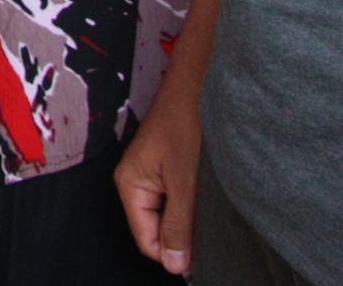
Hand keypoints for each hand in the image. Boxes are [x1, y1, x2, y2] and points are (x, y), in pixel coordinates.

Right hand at [116, 60, 204, 275]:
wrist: (201, 78)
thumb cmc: (188, 118)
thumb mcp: (185, 180)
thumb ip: (179, 225)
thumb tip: (175, 264)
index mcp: (130, 184)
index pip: (148, 240)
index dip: (175, 253)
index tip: (203, 255)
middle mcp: (137, 180)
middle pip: (159, 228)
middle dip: (186, 232)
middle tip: (212, 221)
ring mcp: (154, 172)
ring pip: (173, 213)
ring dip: (194, 214)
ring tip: (212, 200)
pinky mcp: (170, 165)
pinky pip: (180, 197)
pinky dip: (197, 200)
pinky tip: (212, 189)